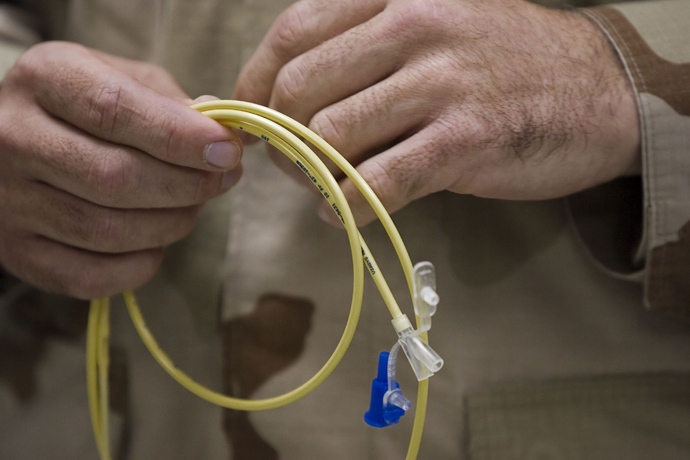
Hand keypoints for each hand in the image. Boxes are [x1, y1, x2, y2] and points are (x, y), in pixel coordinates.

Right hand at [0, 42, 242, 297]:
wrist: (16, 142)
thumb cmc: (85, 108)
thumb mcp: (124, 79)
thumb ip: (172, 102)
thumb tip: (224, 137)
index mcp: (45, 78)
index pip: (115, 110)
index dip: (181, 137)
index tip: (227, 152)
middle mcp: (13, 138)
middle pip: (115, 177)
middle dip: (187, 185)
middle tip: (224, 179)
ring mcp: (8, 201)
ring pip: (107, 230)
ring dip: (171, 224)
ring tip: (193, 205)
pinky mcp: (17, 252)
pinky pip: (90, 277)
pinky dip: (140, 265)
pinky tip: (157, 241)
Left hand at [234, 0, 638, 225]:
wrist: (597, 91)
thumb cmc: (502, 62)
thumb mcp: (433, 24)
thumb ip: (362, 48)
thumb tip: (281, 96)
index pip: (291, 35)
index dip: (253, 85)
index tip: (249, 120)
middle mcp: (413, 27)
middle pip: (299, 90)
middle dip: (279, 138)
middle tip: (291, 163)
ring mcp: (441, 83)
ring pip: (329, 138)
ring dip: (310, 177)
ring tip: (323, 189)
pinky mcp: (465, 141)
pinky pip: (376, 184)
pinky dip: (347, 208)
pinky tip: (347, 212)